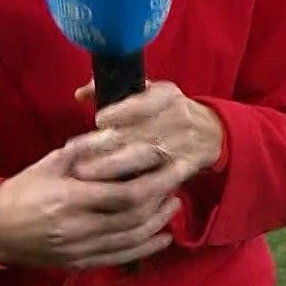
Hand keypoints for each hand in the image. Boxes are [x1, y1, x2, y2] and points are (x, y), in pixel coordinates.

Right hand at [0, 139, 180, 271]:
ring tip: (174, 205)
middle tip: (177, 182)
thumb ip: (85, 150)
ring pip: (130, 239)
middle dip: (161, 199)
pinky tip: (162, 238)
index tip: (169, 164)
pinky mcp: (80, 263)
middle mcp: (78, 228)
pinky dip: (145, 249)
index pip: (124, 193)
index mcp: (70, 199)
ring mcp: (80, 250)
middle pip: (133, 217)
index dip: (153, 180)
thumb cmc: (22, 191)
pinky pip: (119, 258)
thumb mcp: (50, 163)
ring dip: (158, 223)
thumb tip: (119, 134)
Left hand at [69, 80, 223, 185]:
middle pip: (138, 132)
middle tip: (75, 153)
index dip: (121, 112)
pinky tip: (112, 194)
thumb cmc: (166, 111)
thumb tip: (80, 93)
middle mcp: (177, 118)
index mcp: (167, 96)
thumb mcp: (148, 93)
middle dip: (105, 144)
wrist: (210, 132)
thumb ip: (112, 91)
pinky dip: (137, 189)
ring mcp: (183, 146)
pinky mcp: (184, 169)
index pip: (144, 102)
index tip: (98, 121)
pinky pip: (159, 182)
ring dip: (113, 167)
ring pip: (145, 158)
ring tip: (85, 174)